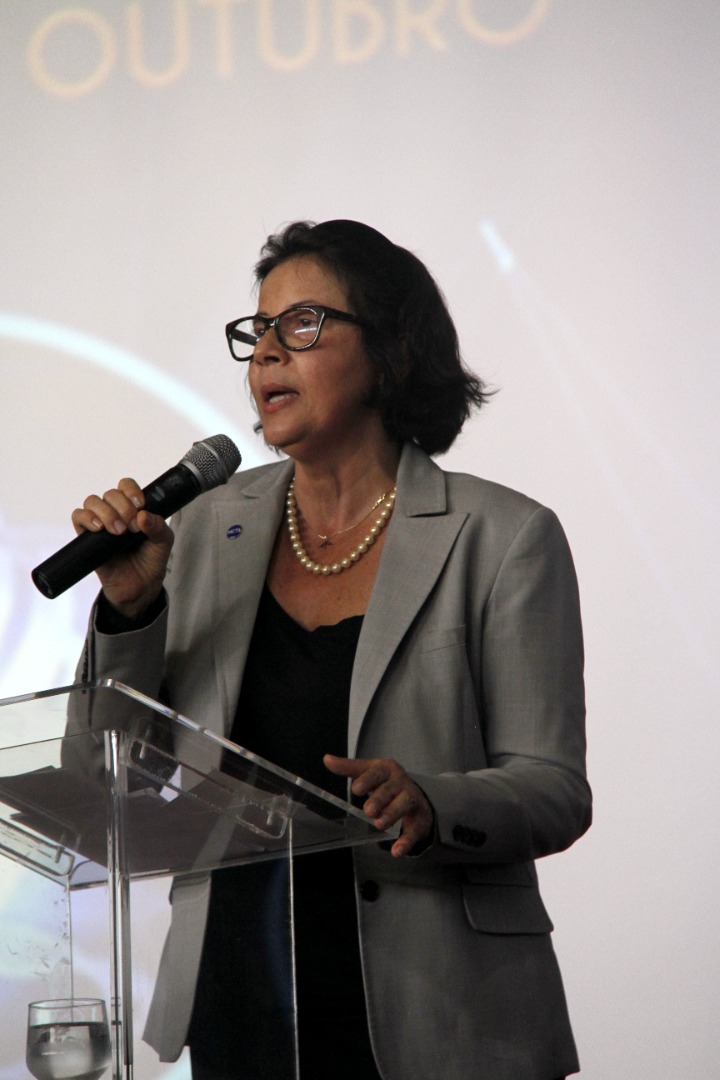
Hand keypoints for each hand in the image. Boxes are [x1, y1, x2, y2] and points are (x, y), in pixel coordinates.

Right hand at [71, 477, 173, 617]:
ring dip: (105, 512)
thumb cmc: (151, 561)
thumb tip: (143, 515)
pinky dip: (86, 518)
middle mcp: (116, 512)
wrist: (140, 588)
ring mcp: (100, 524)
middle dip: (122, 507)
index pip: (126, 485)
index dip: (131, 491)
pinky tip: (99, 528)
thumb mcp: (164, 542)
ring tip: (118, 532)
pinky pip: (78, 517)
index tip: (140, 505)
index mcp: (134, 508)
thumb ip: (158, 526)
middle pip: (110, 493)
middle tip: (132, 528)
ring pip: (92, 501)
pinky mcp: (86, 538)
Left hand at [324, 754, 433, 857]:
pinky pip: (414, 829)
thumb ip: (348, 767)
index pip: (376, 772)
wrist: (416, 795)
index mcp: (387, 770)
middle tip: (368, 810)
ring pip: (404, 804)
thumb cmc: (386, 783)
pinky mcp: (419, 819)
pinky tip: (396, 851)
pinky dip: (406, 841)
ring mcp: (412, 799)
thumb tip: (327, 759)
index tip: (355, 789)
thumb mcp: (369, 772)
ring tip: (379, 824)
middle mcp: (401, 782)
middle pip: (390, 790)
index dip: (367, 780)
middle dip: (379, 799)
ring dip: (392, 814)